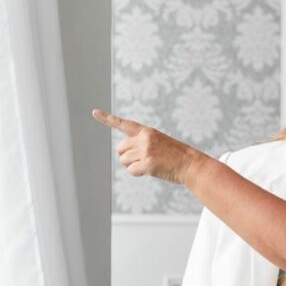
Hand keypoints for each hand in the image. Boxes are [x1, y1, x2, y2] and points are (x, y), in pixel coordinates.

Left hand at [92, 109, 207, 185]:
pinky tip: (150, 170)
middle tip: (141, 159)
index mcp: (147, 131)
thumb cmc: (175, 156)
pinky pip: (131, 170)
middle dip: (126, 156)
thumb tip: (123, 155)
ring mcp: (146, 151)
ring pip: (124, 161)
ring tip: (149, 164)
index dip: (107, 119)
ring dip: (133, 166)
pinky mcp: (148, 164)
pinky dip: (138, 173)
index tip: (94, 112)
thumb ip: (141, 143)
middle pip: (120, 148)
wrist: (191, 164)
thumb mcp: (158, 142)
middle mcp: (144, 139)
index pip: (124, 123)